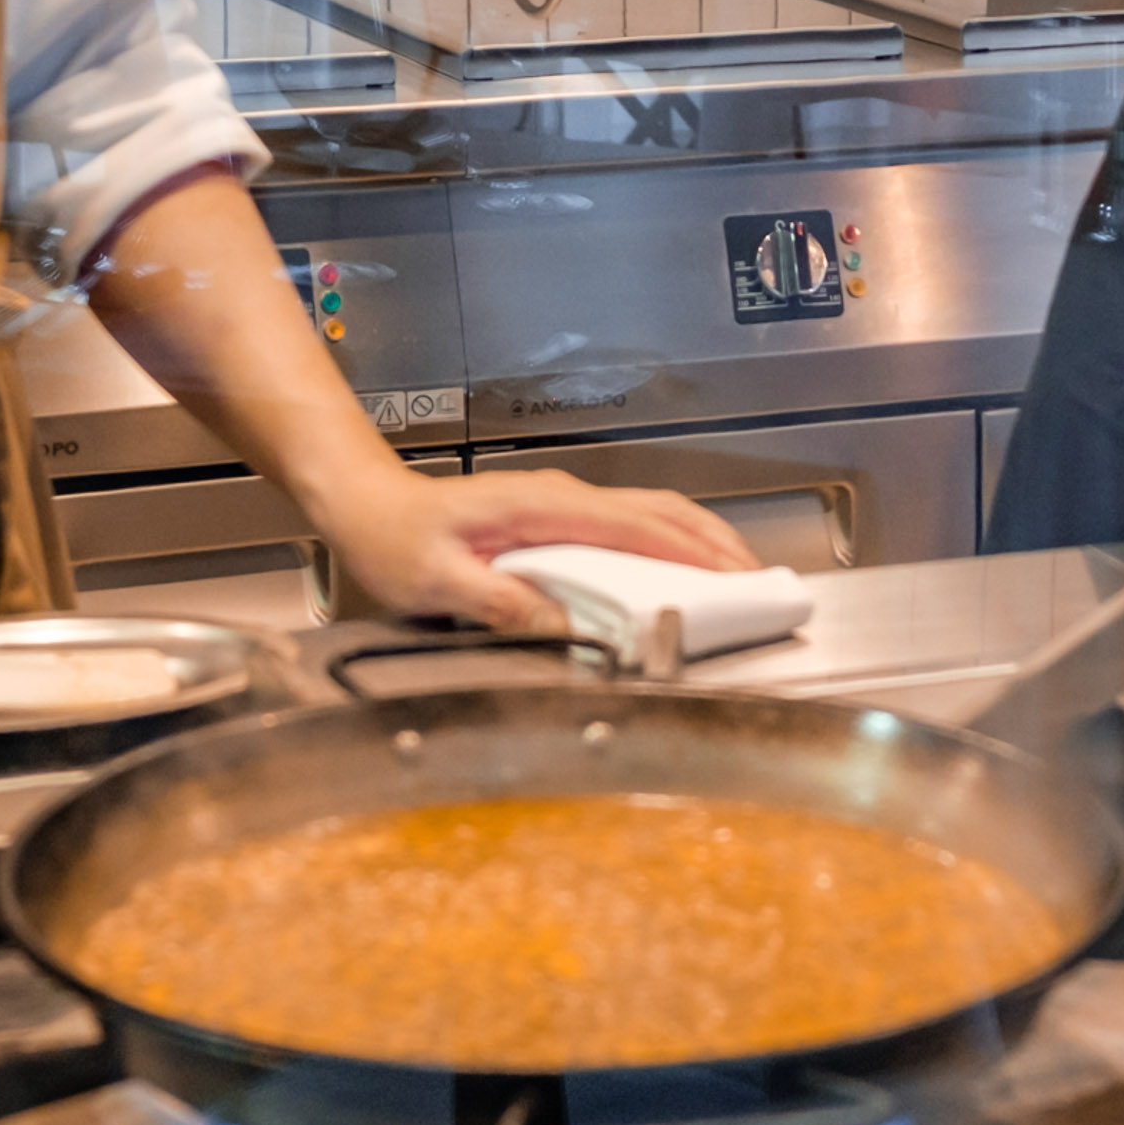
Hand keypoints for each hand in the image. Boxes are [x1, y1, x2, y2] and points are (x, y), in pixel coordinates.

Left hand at [310, 465, 758, 636]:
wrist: (364, 503)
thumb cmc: (392, 537)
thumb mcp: (437, 582)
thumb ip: (500, 603)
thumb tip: (563, 628)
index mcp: (540, 506)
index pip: (634, 525)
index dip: (690, 552)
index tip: (733, 577)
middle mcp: (558, 496)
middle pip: (658, 510)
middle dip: (715, 542)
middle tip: (759, 583)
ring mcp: (559, 504)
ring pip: (648, 513)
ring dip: (697, 541)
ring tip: (736, 579)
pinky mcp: (554, 518)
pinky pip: (626, 526)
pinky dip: (667, 543)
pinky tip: (677, 572)